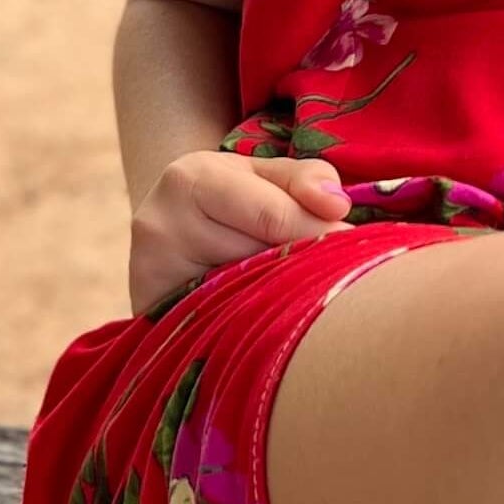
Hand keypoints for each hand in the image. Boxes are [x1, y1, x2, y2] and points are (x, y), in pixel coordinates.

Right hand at [129, 151, 352, 317]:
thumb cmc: (231, 198)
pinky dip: (244, 328)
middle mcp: (159, 226)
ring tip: (292, 297)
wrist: (166, 231)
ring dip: (275, 302)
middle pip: (256, 261)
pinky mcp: (148, 320)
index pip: (272, 215)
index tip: (355, 246)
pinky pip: (213, 329)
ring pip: (237, 299)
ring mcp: (147, 278)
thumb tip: (338, 206)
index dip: (321, 232)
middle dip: (299, 269)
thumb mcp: (264, 174)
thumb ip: (306, 179)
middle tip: (332, 278)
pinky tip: (259, 323)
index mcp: (190, 178)